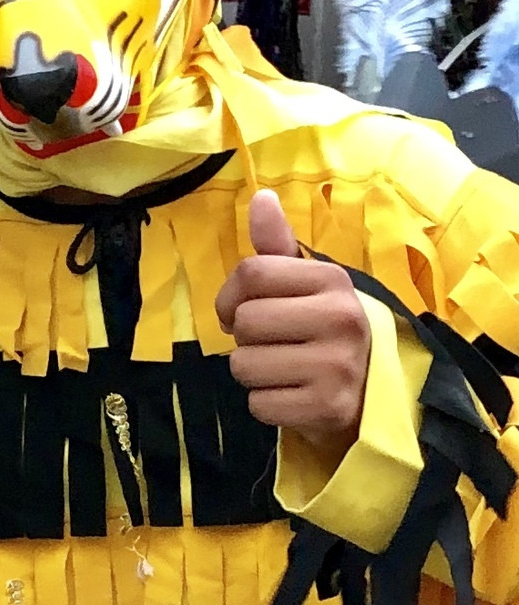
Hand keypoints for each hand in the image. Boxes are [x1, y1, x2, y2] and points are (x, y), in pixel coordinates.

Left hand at [216, 191, 370, 451]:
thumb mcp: (308, 284)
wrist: (374, 394)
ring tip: (285, 370)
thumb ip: (278, 245)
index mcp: (333, 280)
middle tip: (274, 344)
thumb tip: (260, 196)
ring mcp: (337, 366)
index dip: (230, 295)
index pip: (251, 273)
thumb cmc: (326, 330)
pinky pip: (258, 404)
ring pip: (244, 365)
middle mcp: (341, 319)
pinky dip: (266, 403)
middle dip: (246, 338)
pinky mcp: (327, 408)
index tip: (240, 310)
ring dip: (253, 372)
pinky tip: (294, 396)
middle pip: (245, 321)